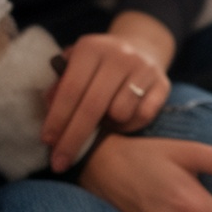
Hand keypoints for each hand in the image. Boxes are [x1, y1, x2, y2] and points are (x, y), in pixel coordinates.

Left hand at [42, 13, 173, 171]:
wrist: (141, 49)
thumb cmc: (98, 66)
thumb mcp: (75, 66)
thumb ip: (59, 86)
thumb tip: (49, 108)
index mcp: (91, 48)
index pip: (70, 89)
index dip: (57, 119)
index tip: (48, 143)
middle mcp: (119, 55)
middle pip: (93, 106)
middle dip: (74, 138)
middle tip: (61, 162)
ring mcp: (144, 68)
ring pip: (120, 114)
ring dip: (108, 125)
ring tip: (105, 117)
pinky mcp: (163, 83)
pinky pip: (142, 117)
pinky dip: (130, 123)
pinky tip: (125, 114)